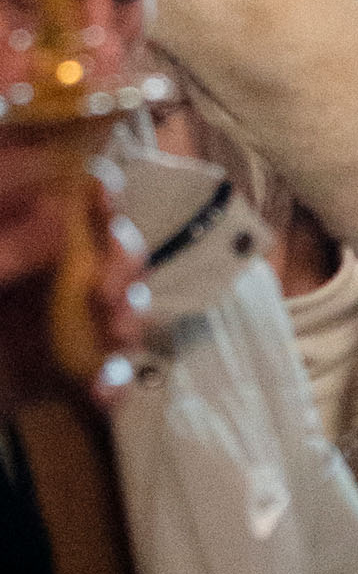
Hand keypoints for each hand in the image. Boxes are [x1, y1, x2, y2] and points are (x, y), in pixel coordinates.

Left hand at [0, 136, 147, 409]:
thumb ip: (1, 248)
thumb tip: (59, 209)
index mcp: (1, 226)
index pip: (50, 180)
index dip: (85, 179)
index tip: (101, 200)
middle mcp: (28, 261)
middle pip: (98, 236)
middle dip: (120, 256)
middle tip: (108, 290)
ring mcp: (44, 316)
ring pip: (113, 299)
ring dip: (129, 315)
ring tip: (118, 336)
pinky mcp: (55, 369)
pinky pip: (101, 366)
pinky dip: (113, 379)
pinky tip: (100, 393)